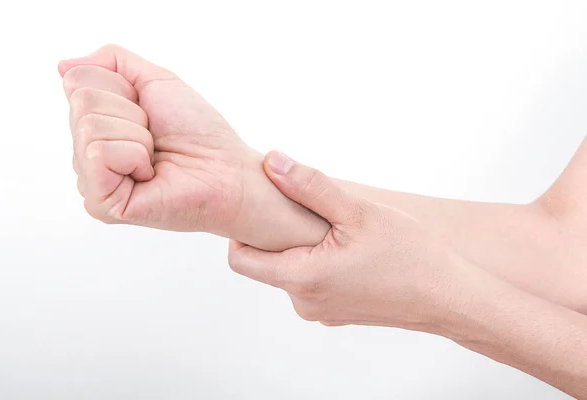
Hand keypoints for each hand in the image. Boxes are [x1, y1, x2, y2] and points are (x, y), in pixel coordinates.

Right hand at [59, 45, 327, 248]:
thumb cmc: (198, 130)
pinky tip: (149, 173)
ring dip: (136, 134)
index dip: (123, 87)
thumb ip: (111, 62)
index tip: (150, 112)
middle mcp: (88, 154)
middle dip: (130, 110)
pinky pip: (98, 153)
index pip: (78, 81)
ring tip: (155, 156)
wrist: (227, 168)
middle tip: (156, 137)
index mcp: (97, 125)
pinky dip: (134, 154)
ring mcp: (92, 181)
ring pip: (88, 126)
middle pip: (81, 101)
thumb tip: (63, 66)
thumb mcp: (156, 80)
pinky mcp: (101, 204)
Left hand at [228, 151, 472, 330]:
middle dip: (279, 233)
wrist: (449, 296)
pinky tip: (349, 248)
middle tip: (308, 209)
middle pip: (267, 263)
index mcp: (302, 278)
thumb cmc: (409, 254)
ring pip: (292, 271)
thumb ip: (309, 186)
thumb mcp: (357, 211)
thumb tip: (272, 162)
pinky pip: (312, 283)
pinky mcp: (337, 313)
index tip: (264, 206)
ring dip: (303, 247)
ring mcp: (321, 311)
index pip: (240, 259)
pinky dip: (319, 263)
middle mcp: (304, 302)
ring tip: (335, 228)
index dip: (243, 230)